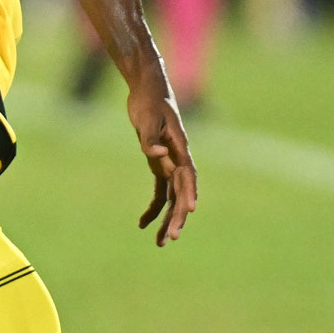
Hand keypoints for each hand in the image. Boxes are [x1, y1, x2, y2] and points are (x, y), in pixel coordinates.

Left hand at [127, 69, 197, 247]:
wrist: (147, 90)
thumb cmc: (149, 102)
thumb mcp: (146, 118)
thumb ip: (149, 138)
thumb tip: (156, 154)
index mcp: (180, 148)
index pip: (188, 175)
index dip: (190, 192)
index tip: (190, 210)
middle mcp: (179, 159)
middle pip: (181, 192)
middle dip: (177, 216)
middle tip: (170, 238)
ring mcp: (170, 163)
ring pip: (172, 197)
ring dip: (167, 219)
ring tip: (160, 243)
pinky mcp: (159, 164)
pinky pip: (160, 191)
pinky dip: (154, 207)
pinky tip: (144, 223)